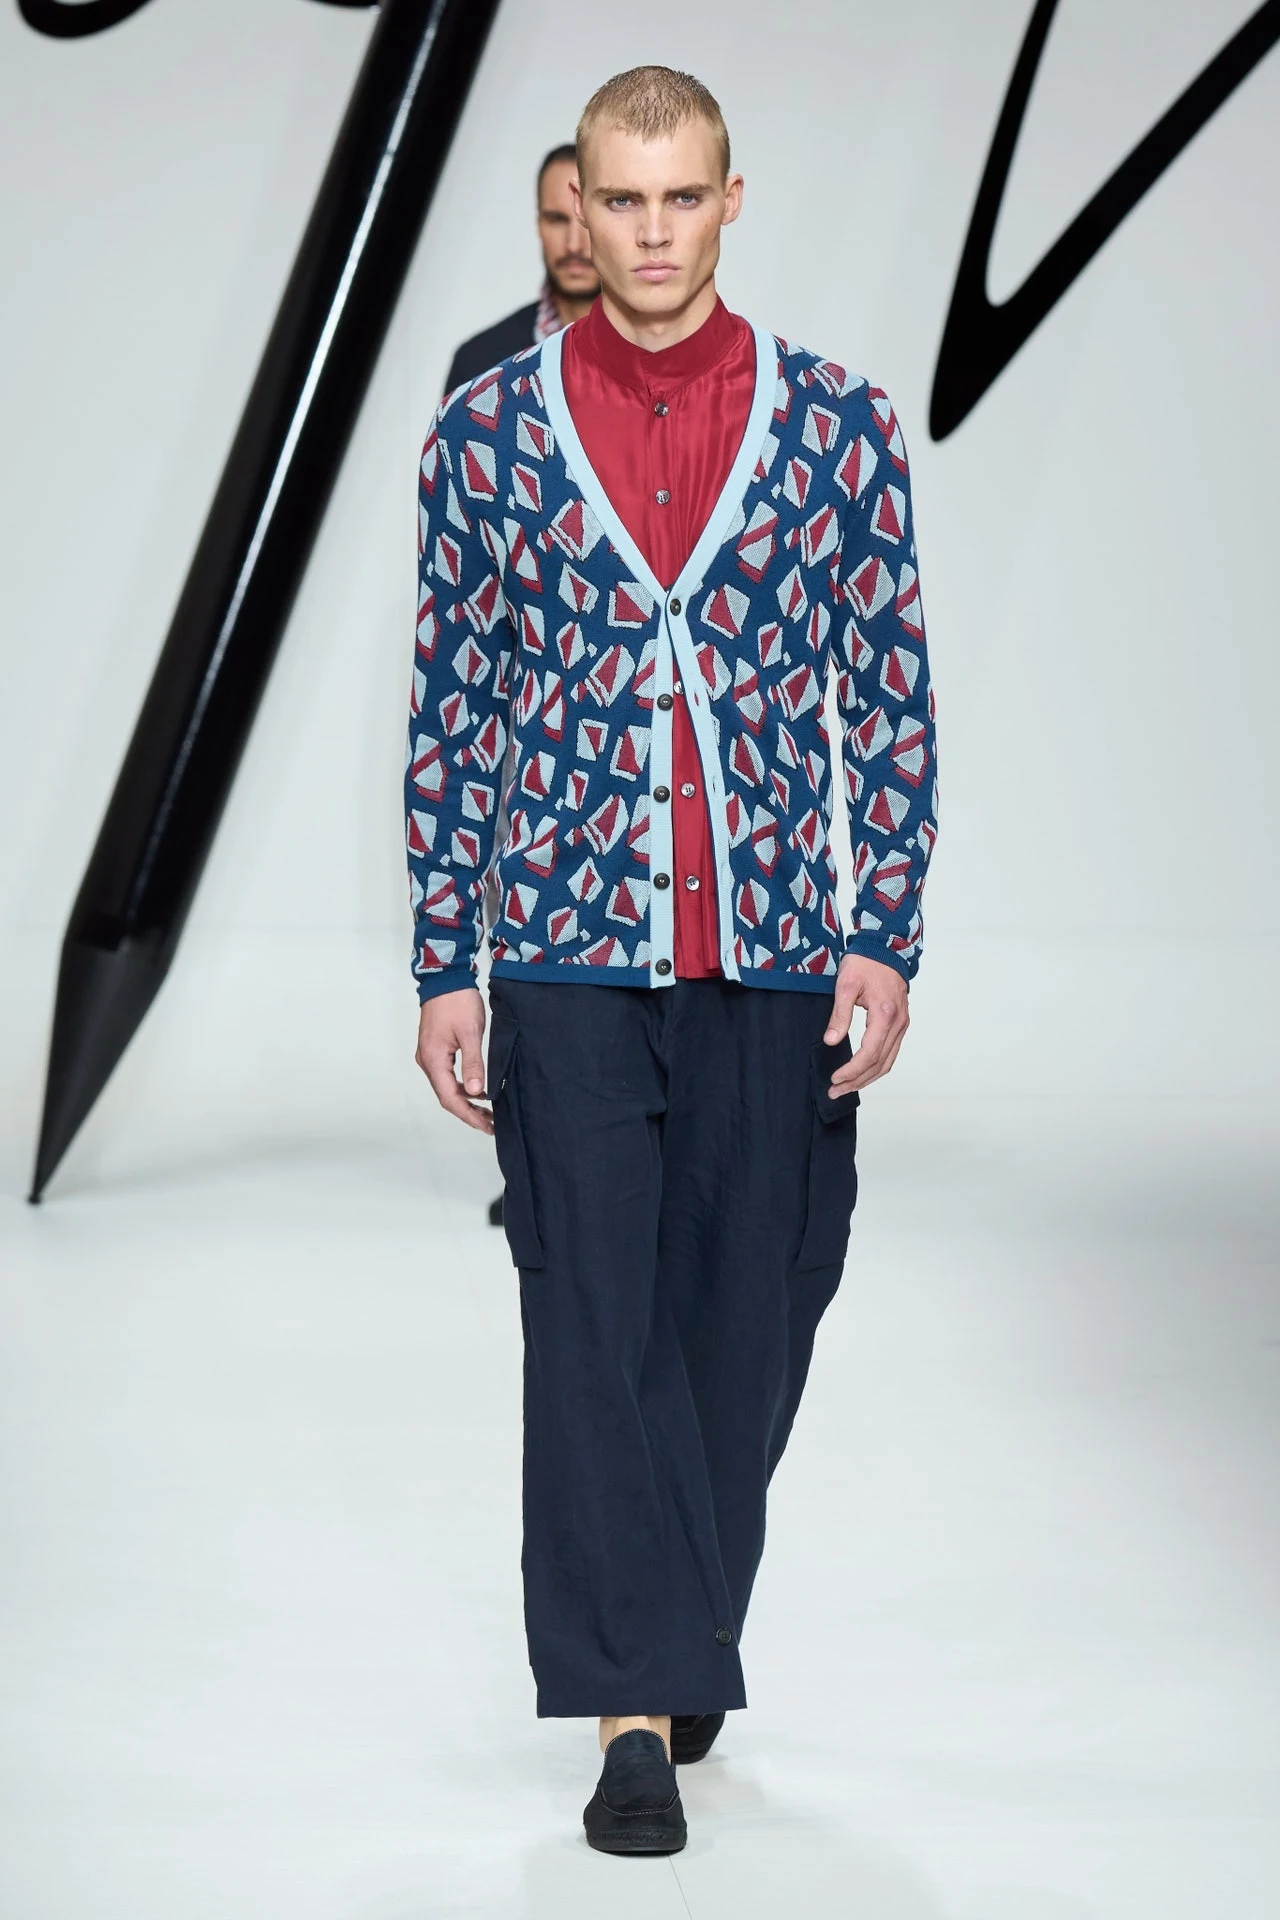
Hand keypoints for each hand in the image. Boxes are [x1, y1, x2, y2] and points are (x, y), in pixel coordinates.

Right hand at [415, 987, 492, 1133]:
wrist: (446, 978)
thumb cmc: (458, 1001)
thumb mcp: (470, 1033)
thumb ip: (473, 1064)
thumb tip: (475, 1093)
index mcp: (434, 1059)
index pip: (450, 1097)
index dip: (468, 1115)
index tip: (486, 1126)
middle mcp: (427, 1061)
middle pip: (446, 1096)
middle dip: (468, 1111)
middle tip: (490, 1123)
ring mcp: (430, 1055)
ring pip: (446, 1087)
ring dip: (466, 1100)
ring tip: (487, 1111)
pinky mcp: (436, 1049)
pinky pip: (447, 1075)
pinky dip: (462, 1086)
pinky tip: (478, 1090)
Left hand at [825, 954, 909, 1095]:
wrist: (885, 947)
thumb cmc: (864, 962)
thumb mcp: (845, 984)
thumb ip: (839, 1015)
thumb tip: (831, 1041)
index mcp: (885, 1014)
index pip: (869, 1054)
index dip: (852, 1071)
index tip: (834, 1079)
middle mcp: (898, 1023)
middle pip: (880, 1064)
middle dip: (857, 1081)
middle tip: (835, 1092)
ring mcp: (902, 1024)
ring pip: (887, 1062)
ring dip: (867, 1078)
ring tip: (845, 1088)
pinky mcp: (900, 1023)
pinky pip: (891, 1052)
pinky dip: (876, 1067)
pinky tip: (861, 1073)